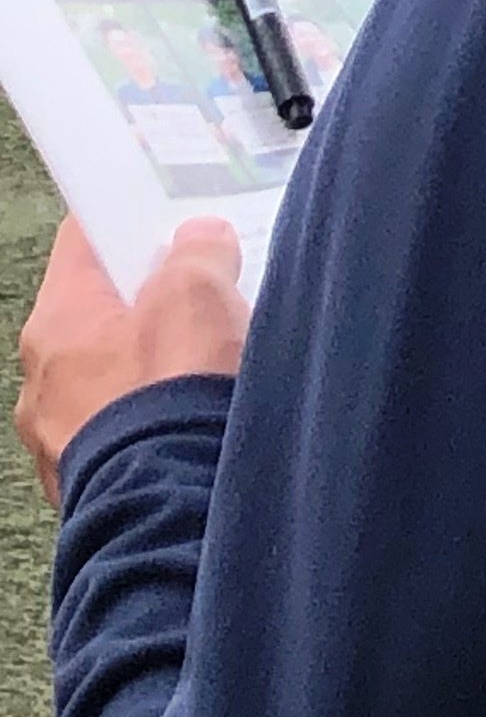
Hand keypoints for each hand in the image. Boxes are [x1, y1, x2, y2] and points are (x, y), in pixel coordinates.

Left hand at [16, 218, 245, 504]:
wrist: (171, 505)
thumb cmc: (173, 392)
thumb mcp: (198, 294)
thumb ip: (197, 255)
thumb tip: (198, 241)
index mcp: (57, 322)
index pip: (83, 243)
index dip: (128, 219)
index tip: (166, 211)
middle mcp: (42, 379)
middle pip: (98, 312)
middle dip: (151, 297)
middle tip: (206, 286)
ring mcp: (59, 436)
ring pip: (110, 375)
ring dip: (153, 362)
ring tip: (212, 360)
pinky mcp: (87, 480)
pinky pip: (122, 427)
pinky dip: (154, 414)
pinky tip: (196, 415)